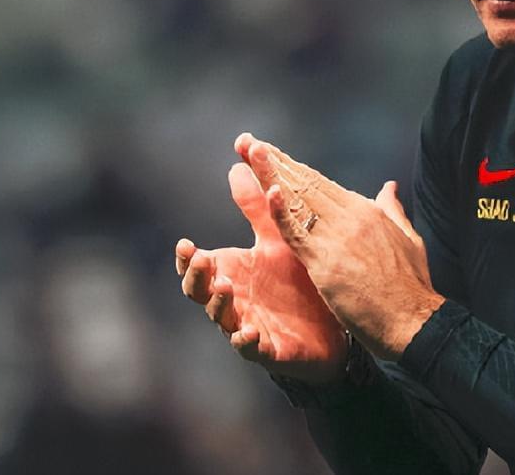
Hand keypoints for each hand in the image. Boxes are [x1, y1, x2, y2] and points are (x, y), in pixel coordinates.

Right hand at [176, 161, 346, 384]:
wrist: (330, 326)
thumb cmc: (296, 279)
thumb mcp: (278, 239)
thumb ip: (258, 207)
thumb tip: (237, 165)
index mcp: (233, 271)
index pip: (198, 266)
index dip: (186, 258)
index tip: (184, 244)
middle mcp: (233, 300)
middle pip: (200, 292)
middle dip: (197, 277)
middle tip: (202, 260)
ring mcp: (247, 325)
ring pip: (222, 319)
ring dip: (220, 304)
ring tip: (225, 286)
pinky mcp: (269, 350)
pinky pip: (251, 349)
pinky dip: (247, 342)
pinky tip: (249, 333)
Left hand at [237, 133, 444, 360]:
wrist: (413, 321)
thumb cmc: (412, 286)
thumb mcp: (408, 239)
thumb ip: (393, 211)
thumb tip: (389, 188)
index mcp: (368, 211)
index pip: (322, 183)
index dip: (294, 166)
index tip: (272, 151)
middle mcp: (352, 217)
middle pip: (306, 183)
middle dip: (275, 161)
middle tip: (248, 143)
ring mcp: (338, 238)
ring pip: (298, 200)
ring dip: (270, 174)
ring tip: (250, 151)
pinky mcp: (326, 263)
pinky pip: (297, 232)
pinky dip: (280, 211)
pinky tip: (267, 191)